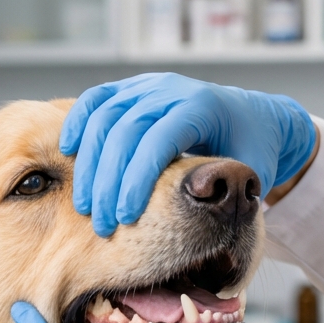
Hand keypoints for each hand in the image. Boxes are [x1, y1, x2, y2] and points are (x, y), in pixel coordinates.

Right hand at [60, 73, 315, 234]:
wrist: (253, 116)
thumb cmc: (253, 152)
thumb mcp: (255, 174)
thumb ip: (237, 199)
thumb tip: (213, 237)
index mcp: (203, 108)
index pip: (159, 141)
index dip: (138, 181)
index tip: (126, 219)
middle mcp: (172, 89)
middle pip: (125, 130)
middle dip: (108, 181)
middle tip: (102, 225)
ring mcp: (149, 85)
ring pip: (104, 115)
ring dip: (88, 162)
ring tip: (86, 204)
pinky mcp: (132, 88)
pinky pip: (96, 99)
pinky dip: (78, 124)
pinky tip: (68, 153)